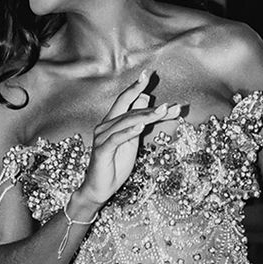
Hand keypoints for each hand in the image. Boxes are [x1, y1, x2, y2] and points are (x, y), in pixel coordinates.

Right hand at [76, 70, 173, 208]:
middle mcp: (105, 126)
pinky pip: (116, 139)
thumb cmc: (115, 165)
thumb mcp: (132, 140)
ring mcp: (102, 138)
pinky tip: (140, 128)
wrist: (99, 188)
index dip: (136, 88)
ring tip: (163, 111)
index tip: (148, 74)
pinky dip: (128, 132)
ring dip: (145, 116)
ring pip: (125, 122)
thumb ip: (138, 121)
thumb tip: (146, 98)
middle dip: (145, 99)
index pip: (126, 101)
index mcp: (112, 122)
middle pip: (127, 108)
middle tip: (160, 90)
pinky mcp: (101, 151)